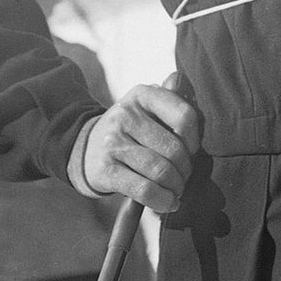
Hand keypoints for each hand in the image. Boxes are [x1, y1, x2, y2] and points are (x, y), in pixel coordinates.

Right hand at [81, 81, 198, 215]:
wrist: (85, 148)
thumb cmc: (128, 129)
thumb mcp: (144, 107)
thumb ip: (166, 97)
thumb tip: (178, 77)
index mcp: (141, 95)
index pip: (183, 115)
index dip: (195, 139)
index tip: (192, 151)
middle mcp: (125, 115)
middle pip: (174, 149)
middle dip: (185, 170)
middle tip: (184, 177)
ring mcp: (113, 143)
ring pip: (161, 171)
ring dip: (176, 187)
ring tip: (177, 190)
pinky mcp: (106, 171)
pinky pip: (144, 190)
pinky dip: (162, 200)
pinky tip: (168, 203)